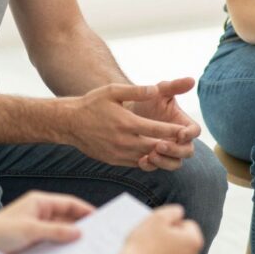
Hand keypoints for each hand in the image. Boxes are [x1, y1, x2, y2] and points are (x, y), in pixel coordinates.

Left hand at [0, 191, 93, 253]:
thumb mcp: (31, 230)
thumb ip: (56, 231)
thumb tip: (79, 233)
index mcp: (39, 202)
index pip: (68, 204)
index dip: (85, 210)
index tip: (100, 218)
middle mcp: (38, 214)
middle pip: (66, 219)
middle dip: (80, 227)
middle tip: (97, 237)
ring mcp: (35, 229)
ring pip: (59, 233)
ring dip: (69, 240)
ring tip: (86, 249)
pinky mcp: (30, 243)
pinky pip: (50, 244)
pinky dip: (59, 248)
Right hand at [64, 83, 198, 167]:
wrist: (69, 123)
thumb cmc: (92, 103)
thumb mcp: (113, 91)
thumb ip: (136, 90)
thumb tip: (156, 89)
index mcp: (126, 123)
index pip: (157, 130)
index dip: (173, 131)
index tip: (186, 131)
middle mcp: (123, 141)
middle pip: (154, 146)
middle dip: (170, 145)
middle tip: (183, 142)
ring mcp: (117, 153)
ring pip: (146, 157)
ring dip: (159, 154)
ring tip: (171, 149)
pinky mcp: (113, 160)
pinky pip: (135, 163)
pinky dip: (146, 160)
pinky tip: (153, 154)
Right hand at [118, 205, 204, 253]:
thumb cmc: (143, 244)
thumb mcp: (158, 217)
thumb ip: (174, 211)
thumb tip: (180, 214)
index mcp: (195, 242)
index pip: (187, 225)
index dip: (171, 224)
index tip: (158, 230)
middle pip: (184, 242)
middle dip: (172, 240)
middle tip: (153, 241)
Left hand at [125, 78, 200, 171]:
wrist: (128, 112)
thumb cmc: (147, 100)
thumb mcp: (160, 91)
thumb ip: (175, 86)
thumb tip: (191, 80)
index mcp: (184, 123)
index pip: (195, 131)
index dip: (190, 134)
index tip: (180, 134)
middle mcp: (179, 140)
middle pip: (187, 151)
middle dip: (175, 150)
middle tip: (159, 145)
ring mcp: (168, 151)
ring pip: (175, 163)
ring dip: (165, 162)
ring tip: (150, 155)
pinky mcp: (156, 159)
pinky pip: (158, 168)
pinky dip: (151, 166)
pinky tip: (141, 160)